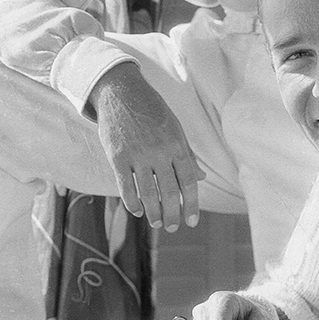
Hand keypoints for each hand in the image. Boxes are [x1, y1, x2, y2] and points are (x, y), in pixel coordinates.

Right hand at [90, 64, 200, 232]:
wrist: (121, 92)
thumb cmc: (152, 111)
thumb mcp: (175, 128)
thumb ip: (186, 154)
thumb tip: (201, 177)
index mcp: (176, 144)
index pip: (188, 181)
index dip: (191, 204)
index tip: (192, 221)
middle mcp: (159, 151)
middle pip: (169, 192)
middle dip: (173, 214)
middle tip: (173, 227)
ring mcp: (137, 155)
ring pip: (148, 193)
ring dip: (154, 213)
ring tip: (157, 223)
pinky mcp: (117, 156)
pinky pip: (126, 186)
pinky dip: (132, 202)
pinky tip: (137, 211)